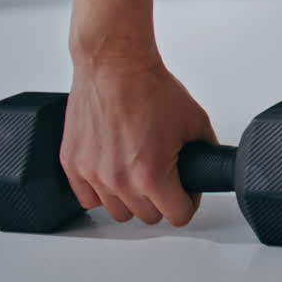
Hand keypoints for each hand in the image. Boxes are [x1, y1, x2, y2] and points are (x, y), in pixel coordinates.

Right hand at [60, 55, 216, 225]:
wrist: (115, 65)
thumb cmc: (149, 87)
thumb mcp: (196, 121)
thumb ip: (205, 151)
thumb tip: (209, 165)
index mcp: (151, 175)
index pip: (178, 216)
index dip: (189, 202)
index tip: (187, 192)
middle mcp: (119, 180)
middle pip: (148, 216)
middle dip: (161, 199)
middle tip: (165, 176)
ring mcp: (92, 174)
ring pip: (117, 211)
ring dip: (131, 198)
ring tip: (139, 172)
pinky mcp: (72, 164)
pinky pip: (87, 198)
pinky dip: (101, 190)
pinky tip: (114, 172)